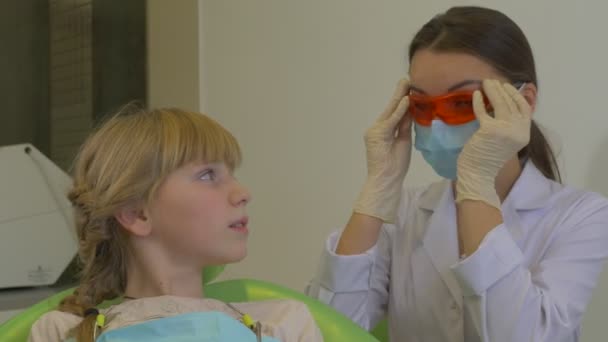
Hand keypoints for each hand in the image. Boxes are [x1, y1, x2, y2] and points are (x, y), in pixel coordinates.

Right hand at [353, 79, 411, 222]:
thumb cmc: (395, 167)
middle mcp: (377, 128)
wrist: (385, 181)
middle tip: (408, 79)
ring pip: (390, 111)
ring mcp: (375, 130)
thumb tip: (412, 111)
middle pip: (391, 108)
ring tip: (407, 83)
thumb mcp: (404, 142)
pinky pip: (391, 120)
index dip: (403, 100)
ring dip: (399, 96)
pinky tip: (406, 100)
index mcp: (383, 131)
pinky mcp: (377, 134)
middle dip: (400, 93)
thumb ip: (405, 126)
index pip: (395, 112)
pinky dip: (399, 111)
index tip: (411, 88)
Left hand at [456, 79, 531, 207]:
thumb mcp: (505, 141)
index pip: (524, 108)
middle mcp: (518, 131)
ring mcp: (505, 130)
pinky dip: (479, 102)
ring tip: (486, 82)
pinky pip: (484, 111)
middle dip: (502, 89)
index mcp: (524, 134)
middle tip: (492, 80)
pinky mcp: (490, 130)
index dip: (516, 95)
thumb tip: (503, 104)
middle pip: (512, 103)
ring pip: (501, 103)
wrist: (478, 175)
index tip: (507, 86)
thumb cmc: (487, 159)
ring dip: (493, 90)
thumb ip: (509, 125)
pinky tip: (475, 94)